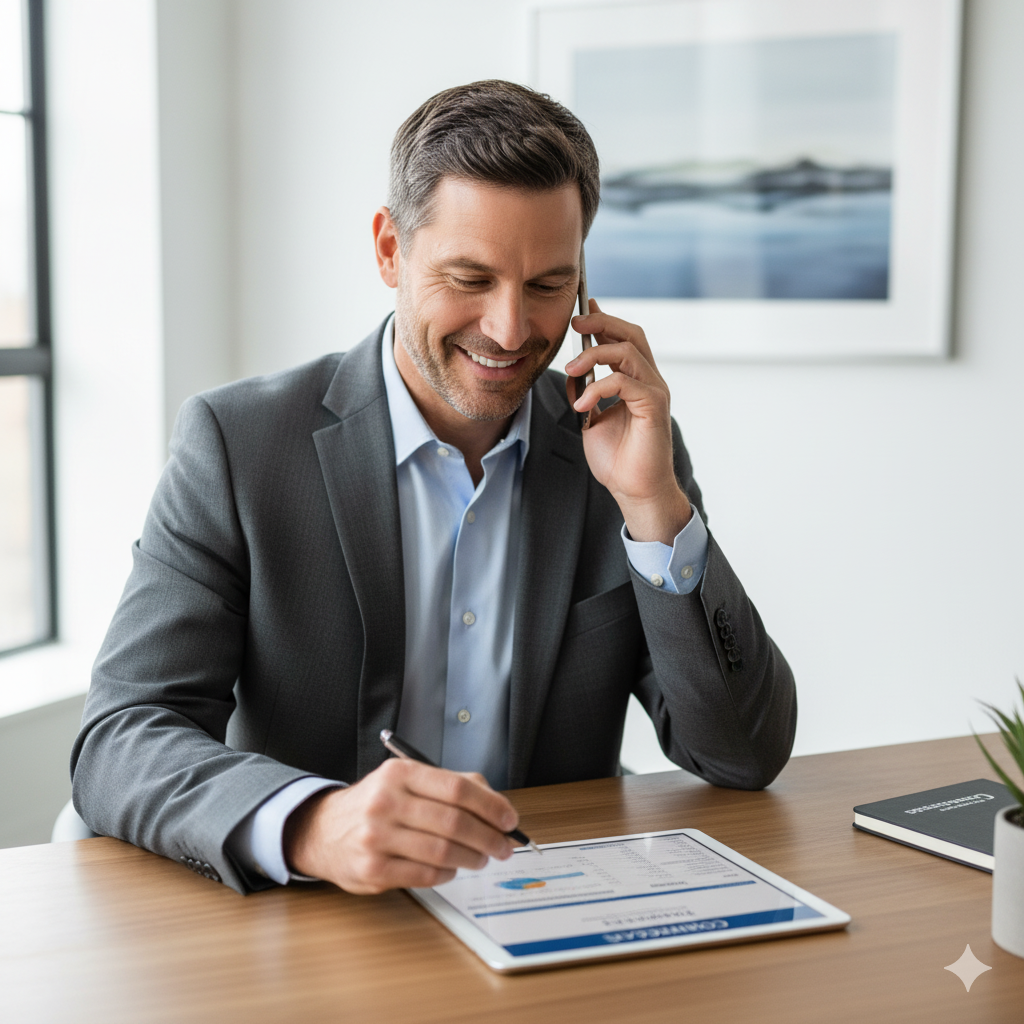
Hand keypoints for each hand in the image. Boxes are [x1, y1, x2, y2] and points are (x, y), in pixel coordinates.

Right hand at [282, 758, 518, 893]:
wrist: (322, 830)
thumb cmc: (375, 805)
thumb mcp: (406, 780)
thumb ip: (451, 785)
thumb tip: (496, 804)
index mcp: (399, 773)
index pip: (457, 789)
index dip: (491, 806)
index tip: (509, 819)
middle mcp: (385, 802)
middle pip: (454, 822)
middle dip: (488, 837)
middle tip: (504, 846)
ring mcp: (377, 837)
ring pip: (443, 851)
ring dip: (472, 858)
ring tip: (481, 858)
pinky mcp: (373, 869)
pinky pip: (426, 874)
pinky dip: (448, 873)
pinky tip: (452, 868)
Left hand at [565, 300, 690, 544]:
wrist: (633, 490)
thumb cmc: (616, 459)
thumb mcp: (591, 418)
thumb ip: (585, 392)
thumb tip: (572, 372)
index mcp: (636, 379)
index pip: (624, 338)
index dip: (604, 318)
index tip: (581, 307)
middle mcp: (650, 380)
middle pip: (631, 333)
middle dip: (602, 322)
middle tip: (574, 324)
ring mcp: (654, 391)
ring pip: (627, 352)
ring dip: (593, 355)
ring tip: (571, 371)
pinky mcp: (654, 407)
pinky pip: (626, 382)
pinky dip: (598, 388)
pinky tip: (582, 406)